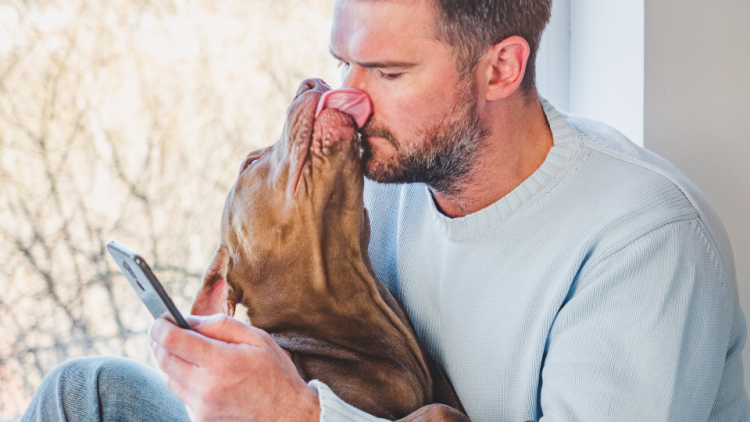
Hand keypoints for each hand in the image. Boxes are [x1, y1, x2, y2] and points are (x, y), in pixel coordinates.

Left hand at [149, 314, 320, 421]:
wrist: (288, 416)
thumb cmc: (275, 373)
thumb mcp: (258, 339)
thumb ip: (221, 326)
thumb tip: (189, 321)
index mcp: (221, 362)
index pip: (173, 340)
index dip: (160, 326)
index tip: (160, 318)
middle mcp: (206, 387)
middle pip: (164, 359)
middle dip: (159, 341)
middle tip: (163, 330)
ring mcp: (202, 407)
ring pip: (169, 378)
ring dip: (171, 361)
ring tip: (185, 350)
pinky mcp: (201, 420)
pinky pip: (182, 395)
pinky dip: (184, 381)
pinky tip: (201, 374)